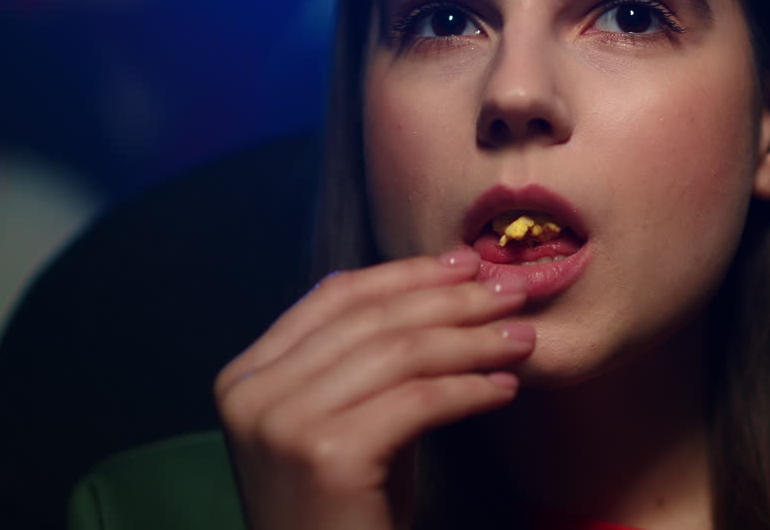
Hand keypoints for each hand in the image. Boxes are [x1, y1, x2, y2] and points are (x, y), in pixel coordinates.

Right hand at [214, 251, 532, 529]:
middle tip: (510, 293)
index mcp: (247, 375)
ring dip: (473, 341)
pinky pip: (419, 402)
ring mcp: (283, 424)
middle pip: (372, 320)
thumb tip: (448, 282)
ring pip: (400, 354)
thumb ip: (367, 357)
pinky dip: (471, 390)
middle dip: (451, 300)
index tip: (465, 262)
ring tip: (522, 341)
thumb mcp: (345, 417)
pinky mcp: (326, 455)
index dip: (407, 274)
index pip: (335, 296)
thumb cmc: (347, 509)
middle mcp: (252, 394)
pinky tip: (505, 389)